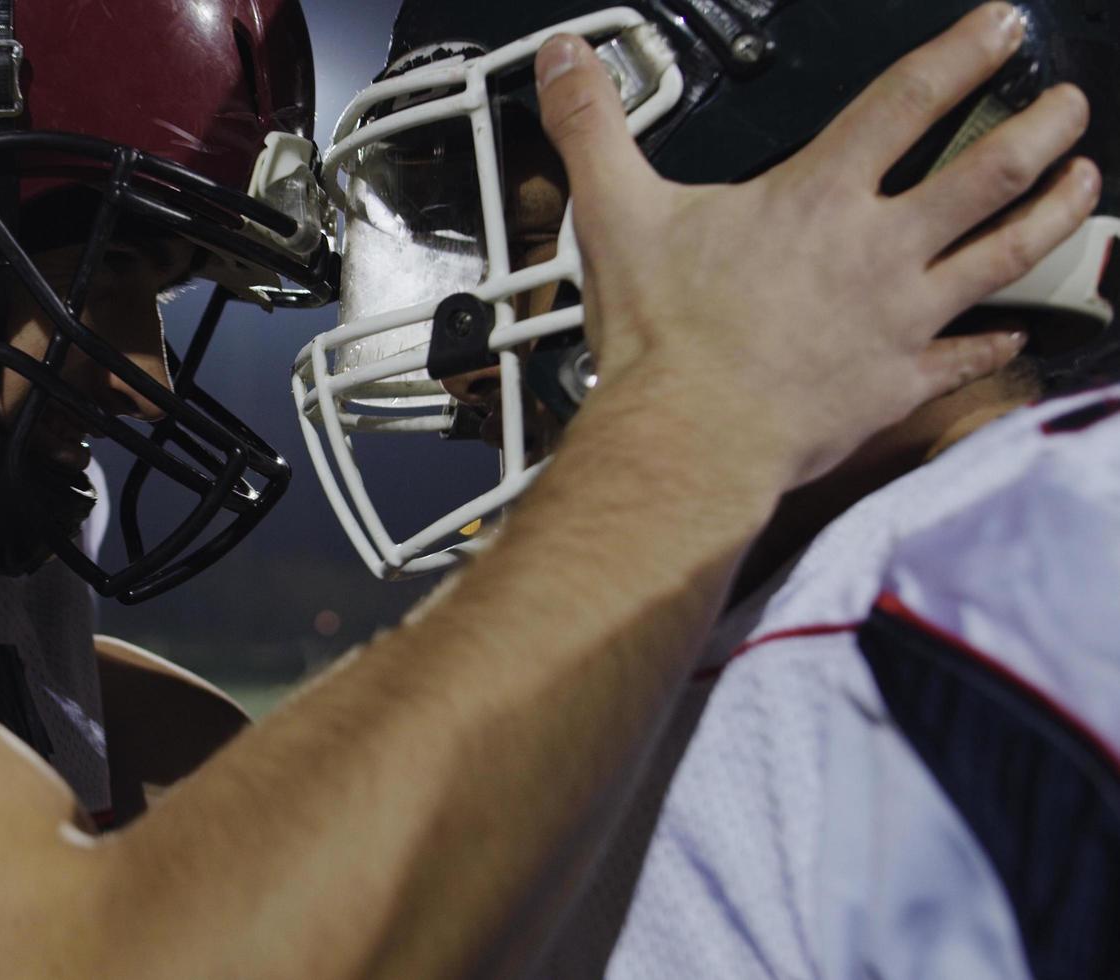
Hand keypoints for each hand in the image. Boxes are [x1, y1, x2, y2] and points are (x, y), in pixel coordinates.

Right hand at [536, 1, 1098, 486]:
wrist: (690, 438)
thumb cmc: (664, 336)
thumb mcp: (614, 210)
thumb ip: (594, 126)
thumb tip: (565, 59)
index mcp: (818, 197)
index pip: (907, 102)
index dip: (962, 53)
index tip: (1004, 25)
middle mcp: (877, 249)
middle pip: (986, 171)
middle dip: (1041, 127)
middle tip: (1070, 103)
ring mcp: (899, 317)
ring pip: (1003, 253)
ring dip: (1053, 213)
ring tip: (1083, 181)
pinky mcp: (897, 382)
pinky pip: (965, 358)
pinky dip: (996, 344)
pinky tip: (1016, 333)